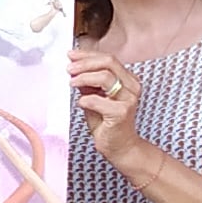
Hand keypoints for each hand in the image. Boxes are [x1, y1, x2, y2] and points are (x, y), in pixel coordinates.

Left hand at [69, 48, 146, 163]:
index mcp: (128, 80)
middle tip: (70, 69)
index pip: (108, 59)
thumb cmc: (108, 123)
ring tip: (72, 83)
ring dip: (84, 78)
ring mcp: (128, 99)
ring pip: (105, 77)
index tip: (71, 55)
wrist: (121, 147)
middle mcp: (131, 87)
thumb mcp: (96, 97)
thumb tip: (75, 68)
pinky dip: (85, 99)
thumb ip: (89, 83)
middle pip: (108, 63)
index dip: (88, 55)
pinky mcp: (121, 113)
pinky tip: (81, 102)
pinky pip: (98, 100)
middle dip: (85, 63)